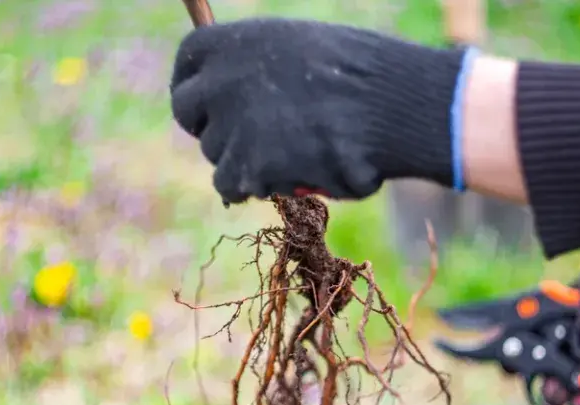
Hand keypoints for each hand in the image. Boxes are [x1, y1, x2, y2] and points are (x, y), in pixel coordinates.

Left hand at [170, 18, 464, 203]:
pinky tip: (286, 177)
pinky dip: (254, 187)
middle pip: (188, 112)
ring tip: (292, 156)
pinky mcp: (248, 166)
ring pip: (215, 154)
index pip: (187, 63)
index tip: (208, 105)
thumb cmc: (364, 76)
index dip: (194, 87)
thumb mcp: (302, 50)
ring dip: (243, 161)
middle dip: (211, 128)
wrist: (391, 106)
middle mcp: (221, 79)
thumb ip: (261, 69)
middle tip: (243, 141)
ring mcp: (231, 125)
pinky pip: (231, 185)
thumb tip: (240, 94)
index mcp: (235, 41)